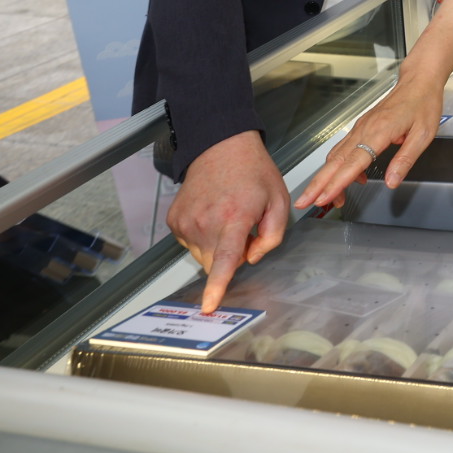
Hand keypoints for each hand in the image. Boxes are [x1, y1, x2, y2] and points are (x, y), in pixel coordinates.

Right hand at [166, 131, 290, 313]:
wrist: (221, 146)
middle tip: (242, 227)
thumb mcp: (279, 200)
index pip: (224, 260)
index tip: (208, 306)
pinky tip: (211, 214)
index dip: (217, 286)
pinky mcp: (174, 220)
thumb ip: (272, 236)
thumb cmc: (253, 172)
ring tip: (226, 215)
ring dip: (216, 245)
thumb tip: (251, 258)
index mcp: (234, 217)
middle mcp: (205, 222)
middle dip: (231, 255)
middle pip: (216, 264)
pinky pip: (190, 243)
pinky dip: (202, 236)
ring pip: (202, 256)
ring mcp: (186, 221)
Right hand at [295, 75, 443, 211]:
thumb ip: (405, 160)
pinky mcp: (361, 128)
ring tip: (324, 198)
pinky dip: (338, 167)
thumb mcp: (423, 135)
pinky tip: (349, 179)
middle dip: (317, 184)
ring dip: (325, 178)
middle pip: (334, 161)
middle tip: (304, 202)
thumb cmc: (423, 104)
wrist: (418, 81)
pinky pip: (344, 149)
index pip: (353, 163)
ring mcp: (360, 128)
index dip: (337, 183)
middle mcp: (364, 129)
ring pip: (335, 156)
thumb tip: (392, 182)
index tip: (325, 198)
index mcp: (379, 131)